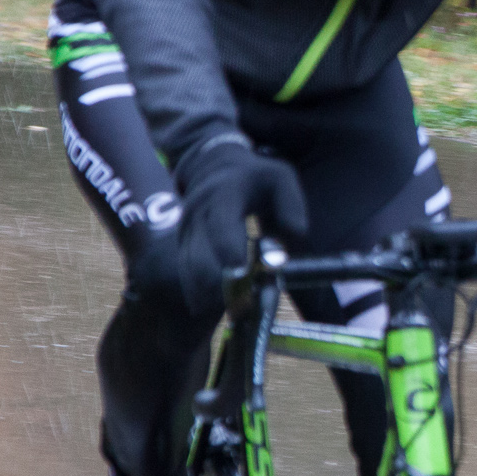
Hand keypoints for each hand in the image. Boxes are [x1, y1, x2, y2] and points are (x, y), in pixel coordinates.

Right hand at [175, 138, 307, 315]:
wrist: (214, 167)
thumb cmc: (255, 178)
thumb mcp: (281, 179)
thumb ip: (292, 205)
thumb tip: (294, 236)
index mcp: (224, 193)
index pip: (221, 222)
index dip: (227, 247)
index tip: (238, 271)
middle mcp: (197, 211)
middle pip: (199, 256)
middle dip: (220, 284)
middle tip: (245, 304)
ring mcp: (185, 229)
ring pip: (190, 270)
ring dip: (210, 294)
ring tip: (237, 308)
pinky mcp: (182, 245)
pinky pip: (187, 274)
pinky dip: (203, 293)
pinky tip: (221, 304)